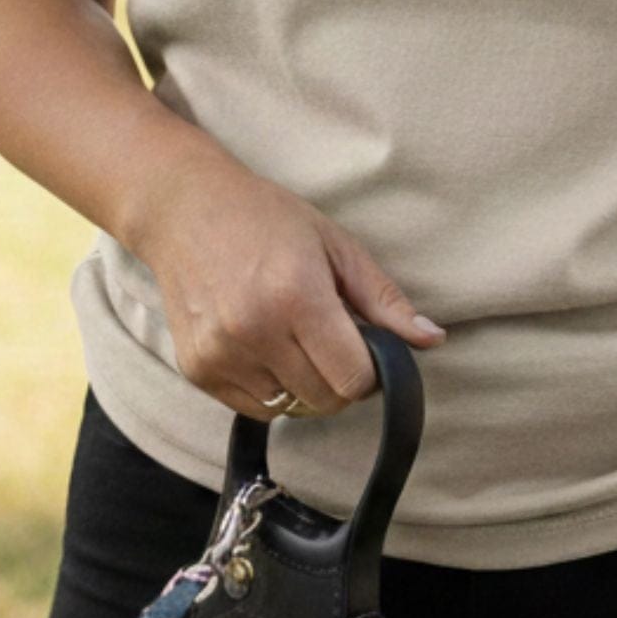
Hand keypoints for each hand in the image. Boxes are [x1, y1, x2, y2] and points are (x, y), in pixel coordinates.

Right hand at [130, 148, 445, 419]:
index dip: (371, 372)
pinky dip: (270, 388)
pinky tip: (264, 345)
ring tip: (294, 337)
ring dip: (305, 386)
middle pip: (325, 400)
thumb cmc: (266, 218)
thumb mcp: (334, 244)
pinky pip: (253, 407)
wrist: (183, 208)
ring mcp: (221, 354)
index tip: (366, 348)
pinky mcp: (197, 369)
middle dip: (341, 380)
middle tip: (332, 340)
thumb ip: (384, 299)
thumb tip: (433, 340)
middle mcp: (255, 330)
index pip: (354, 378)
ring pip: (290, 409)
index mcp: (296, 295)